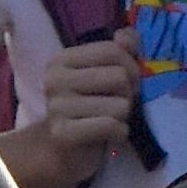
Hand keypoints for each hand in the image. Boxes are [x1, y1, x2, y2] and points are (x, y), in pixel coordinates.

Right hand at [29, 37, 136, 166]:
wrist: (62, 152)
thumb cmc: (88, 109)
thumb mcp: (102, 75)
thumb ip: (119, 51)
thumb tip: (127, 35)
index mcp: (62, 59)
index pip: (112, 50)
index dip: (131, 66)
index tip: (127, 83)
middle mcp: (55, 79)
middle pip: (119, 77)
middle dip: (128, 94)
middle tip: (117, 105)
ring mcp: (57, 106)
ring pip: (120, 105)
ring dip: (124, 117)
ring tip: (110, 121)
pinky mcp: (64, 133)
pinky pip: (112, 126)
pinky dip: (120, 133)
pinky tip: (110, 135)